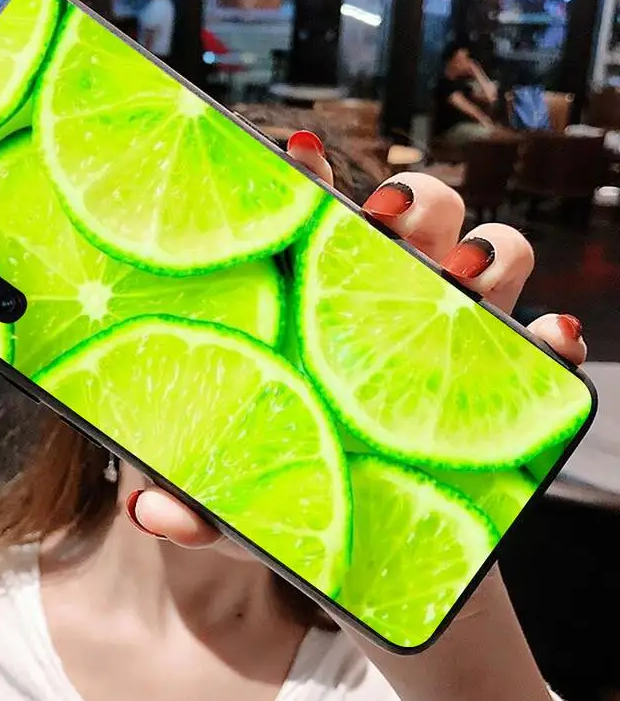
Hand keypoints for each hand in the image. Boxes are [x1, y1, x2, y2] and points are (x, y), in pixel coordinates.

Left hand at [126, 133, 585, 549]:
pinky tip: (548, 341)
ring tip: (460, 277)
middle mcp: (384, 296)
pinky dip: (551, 334)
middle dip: (412, 201)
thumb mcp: (230, 493)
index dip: (310, 173)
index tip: (296, 155)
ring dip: (484, 251)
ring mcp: (447, 329)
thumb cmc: (279, 493)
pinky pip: (540, 339)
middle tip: (383, 219)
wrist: (356, 545)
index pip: (316, 212)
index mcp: (315, 296)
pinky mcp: (501, 377)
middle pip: (416, 211)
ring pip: (488, 251)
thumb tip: (149, 509)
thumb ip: (189, 494)